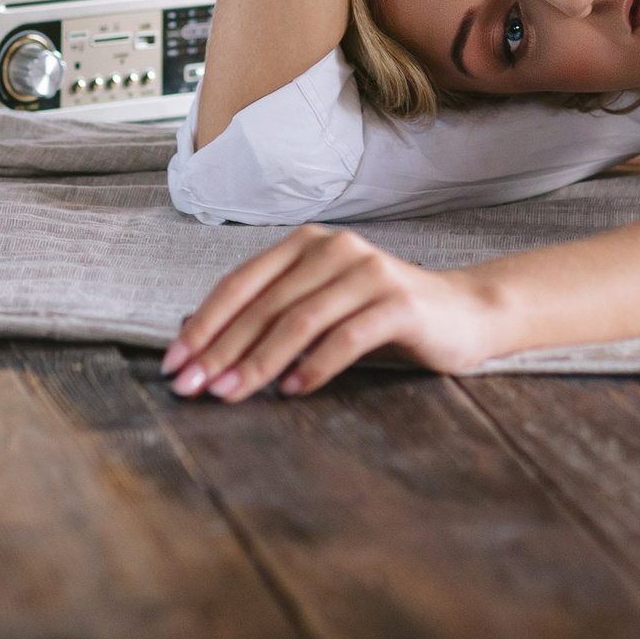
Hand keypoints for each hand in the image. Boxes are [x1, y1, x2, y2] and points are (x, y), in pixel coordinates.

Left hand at [160, 224, 508, 399]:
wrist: (464, 314)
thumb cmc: (381, 317)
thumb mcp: (322, 306)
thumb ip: (274, 314)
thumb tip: (203, 350)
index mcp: (306, 244)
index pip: (241, 284)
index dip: (203, 324)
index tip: (174, 364)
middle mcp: (333, 249)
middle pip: (264, 305)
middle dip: (221, 349)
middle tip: (192, 388)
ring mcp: (367, 272)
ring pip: (299, 320)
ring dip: (258, 361)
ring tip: (231, 394)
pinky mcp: (398, 302)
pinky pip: (346, 336)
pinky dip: (314, 366)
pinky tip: (293, 392)